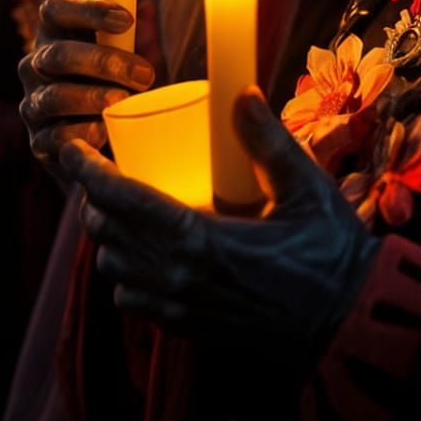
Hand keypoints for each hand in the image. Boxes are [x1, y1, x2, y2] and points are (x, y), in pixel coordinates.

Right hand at [19, 0, 154, 180]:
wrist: (106, 149)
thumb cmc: (119, 89)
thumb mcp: (126, 58)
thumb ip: (132, 36)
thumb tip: (148, 9)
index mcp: (55, 35)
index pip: (56, 8)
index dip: (87, 10)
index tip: (126, 19)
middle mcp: (36, 65)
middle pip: (57, 54)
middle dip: (102, 61)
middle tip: (143, 74)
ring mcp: (34, 104)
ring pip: (54, 96)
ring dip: (92, 97)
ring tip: (124, 102)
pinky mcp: (40, 142)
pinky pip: (54, 137)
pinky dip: (80, 133)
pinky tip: (102, 133)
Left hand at [63, 88, 375, 348]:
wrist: (349, 326)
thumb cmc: (331, 254)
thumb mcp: (306, 188)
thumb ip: (269, 141)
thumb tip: (241, 92)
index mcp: (199, 240)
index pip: (120, 199)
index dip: (87, 170)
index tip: (71, 146)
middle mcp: (178, 278)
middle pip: (106, 231)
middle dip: (93, 196)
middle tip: (100, 166)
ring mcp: (181, 308)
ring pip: (114, 269)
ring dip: (108, 235)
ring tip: (120, 206)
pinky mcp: (190, 328)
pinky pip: (135, 301)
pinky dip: (127, 274)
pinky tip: (146, 252)